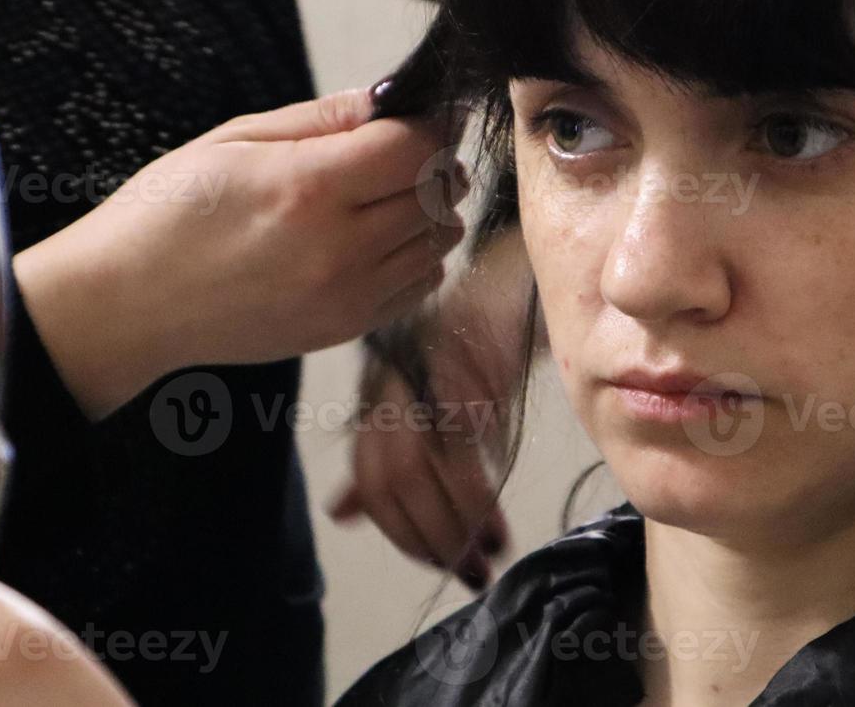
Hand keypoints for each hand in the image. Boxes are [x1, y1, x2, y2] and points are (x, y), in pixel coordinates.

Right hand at [15, 86, 468, 419]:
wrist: (126, 305)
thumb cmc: (164, 215)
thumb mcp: (233, 140)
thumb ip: (319, 120)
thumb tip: (382, 101)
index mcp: (308, 188)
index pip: (418, 148)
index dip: (432, 123)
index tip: (426, 113)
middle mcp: (338, 248)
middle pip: (437, 195)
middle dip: (433, 164)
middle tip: (402, 149)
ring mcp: (345, 296)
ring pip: (438, 244)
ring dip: (428, 212)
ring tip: (383, 195)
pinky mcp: (342, 329)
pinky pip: (418, 287)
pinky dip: (414, 259)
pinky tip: (373, 240)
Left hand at [328, 227, 535, 589]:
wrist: (511, 284)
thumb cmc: (471, 345)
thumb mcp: (419, 401)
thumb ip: (379, 457)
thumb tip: (343, 513)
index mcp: (377, 397)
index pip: (370, 477)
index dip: (397, 528)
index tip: (433, 559)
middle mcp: (392, 386)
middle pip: (390, 480)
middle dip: (427, 538)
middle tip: (464, 571)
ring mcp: (427, 377)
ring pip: (422, 471)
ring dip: (457, 527)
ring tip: (488, 555)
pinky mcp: (467, 372)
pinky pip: (463, 449)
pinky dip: (479, 498)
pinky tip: (499, 522)